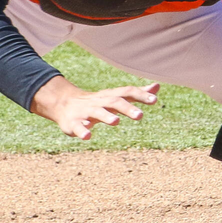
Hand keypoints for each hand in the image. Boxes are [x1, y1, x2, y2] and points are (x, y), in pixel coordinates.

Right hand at [30, 76, 158, 139]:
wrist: (64, 103)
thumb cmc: (98, 102)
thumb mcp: (116, 96)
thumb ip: (136, 93)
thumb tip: (157, 86)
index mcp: (111, 96)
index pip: (127, 92)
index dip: (140, 95)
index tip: (154, 100)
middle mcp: (99, 102)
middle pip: (114, 102)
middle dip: (127, 108)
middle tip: (140, 115)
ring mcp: (85, 112)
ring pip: (97, 113)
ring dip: (106, 116)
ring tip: (116, 121)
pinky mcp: (73, 123)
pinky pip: (77, 127)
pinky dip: (82, 131)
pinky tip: (88, 136)